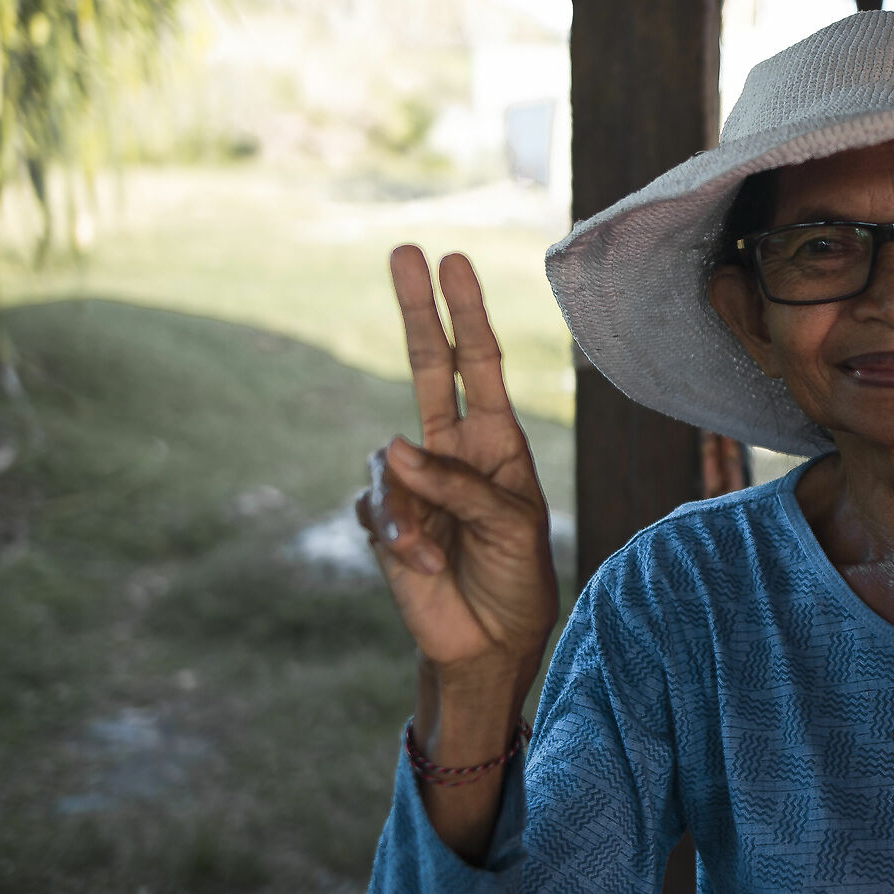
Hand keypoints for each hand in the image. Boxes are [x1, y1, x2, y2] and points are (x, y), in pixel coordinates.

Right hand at [355, 248, 558, 679]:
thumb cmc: (518, 576)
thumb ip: (459, 485)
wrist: (491, 642)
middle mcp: (451, 449)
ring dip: (411, 512)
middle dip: (417, 311)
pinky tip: (424, 567)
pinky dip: (399, 541)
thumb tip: (393, 449)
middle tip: (404, 251)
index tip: (452, 260)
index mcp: (495, 441)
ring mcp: (413, 481)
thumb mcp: (511, 524)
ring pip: (390, 462)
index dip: (467, 313)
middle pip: (429, 366)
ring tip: (437, 557)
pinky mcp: (385, 519)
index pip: (480, 363)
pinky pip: (375, 509)